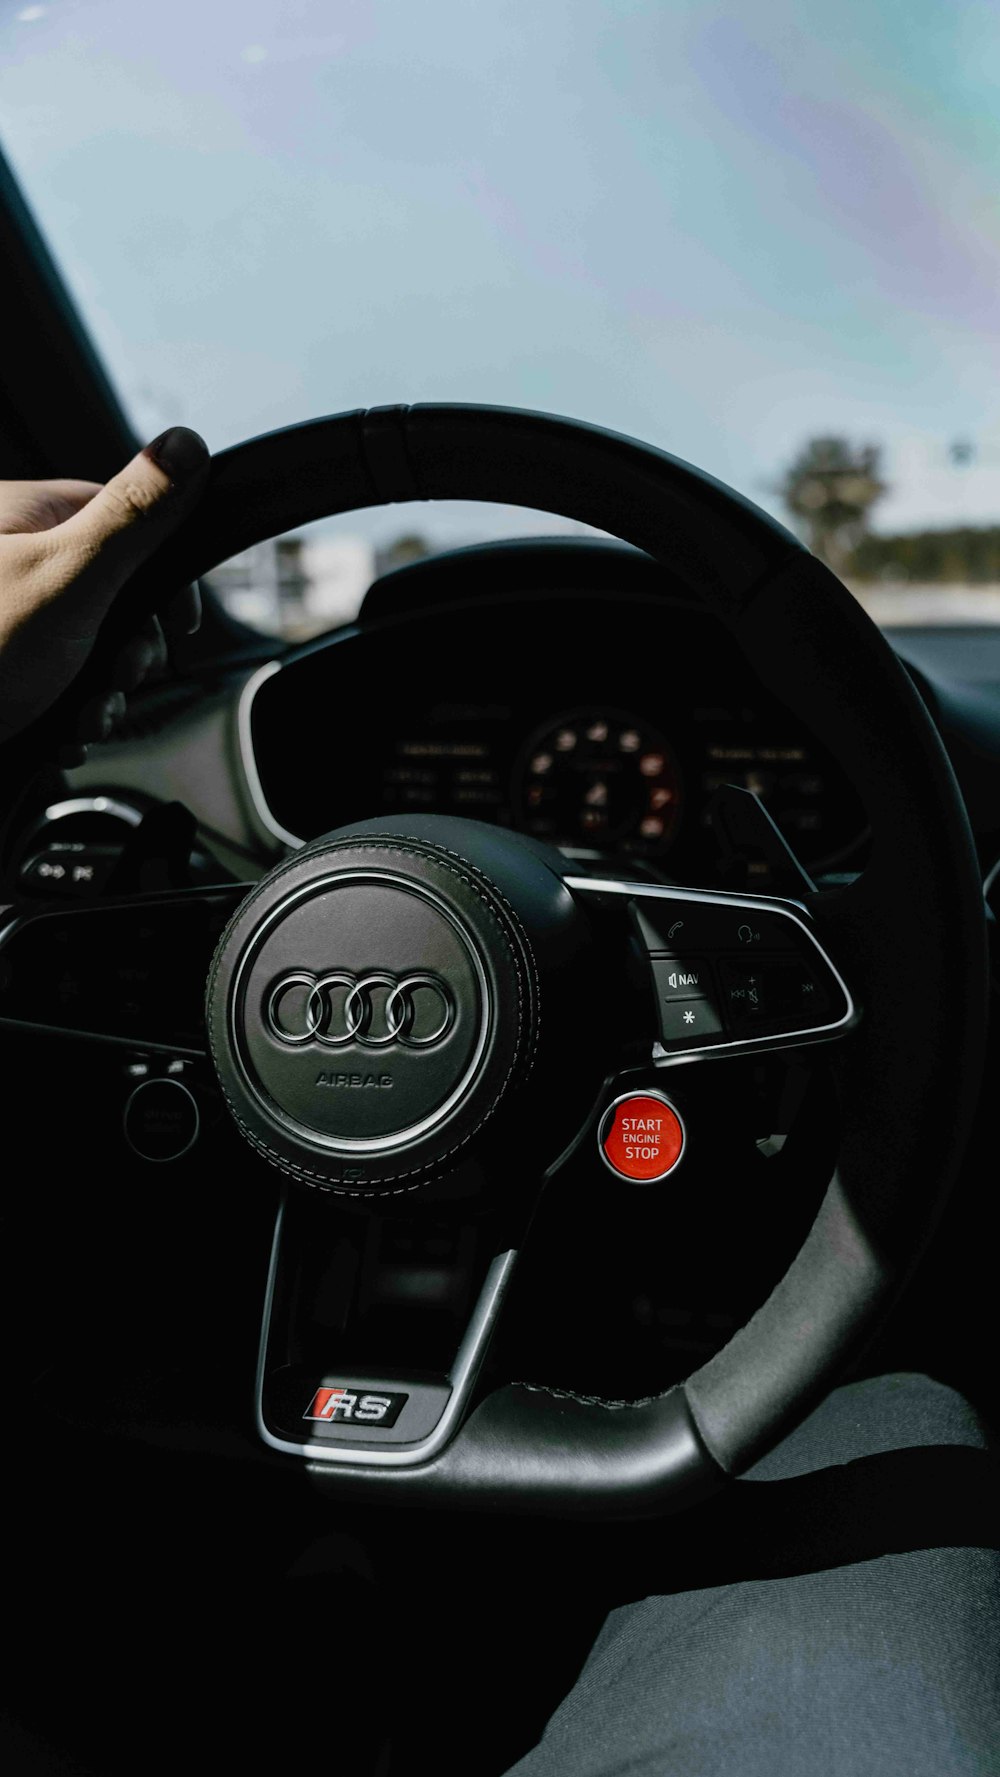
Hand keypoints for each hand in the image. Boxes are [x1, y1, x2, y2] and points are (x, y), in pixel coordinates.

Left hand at [0, 427, 209, 749]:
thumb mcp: (68, 575)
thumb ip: (134, 516)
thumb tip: (186, 445)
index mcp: (23, 518)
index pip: (123, 520)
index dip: (162, 575)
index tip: (181, 623)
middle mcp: (8, 560)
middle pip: (109, 591)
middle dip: (129, 649)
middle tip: (121, 675)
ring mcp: (2, 616)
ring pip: (82, 645)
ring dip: (100, 693)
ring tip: (85, 718)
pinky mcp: (0, 668)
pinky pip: (50, 683)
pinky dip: (66, 714)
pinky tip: (60, 734)